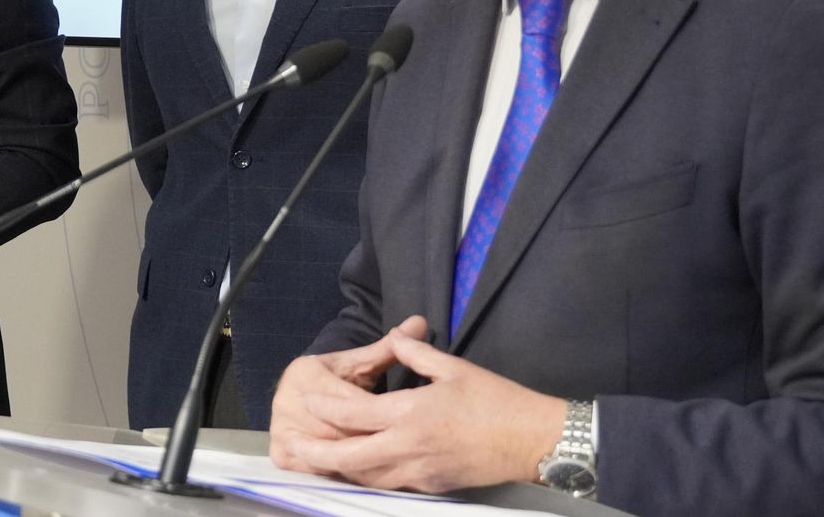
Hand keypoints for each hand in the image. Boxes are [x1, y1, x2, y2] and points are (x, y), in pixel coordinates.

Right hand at [270, 315, 426, 473]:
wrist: (304, 394)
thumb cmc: (339, 379)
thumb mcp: (361, 364)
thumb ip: (389, 348)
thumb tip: (420, 322)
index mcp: (305, 373)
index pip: (347, 401)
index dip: (376, 414)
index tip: (404, 423)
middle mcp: (285, 400)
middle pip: (335, 430)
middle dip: (366, 441)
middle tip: (399, 451)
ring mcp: (279, 428)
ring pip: (325, 452)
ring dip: (353, 462)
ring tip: (384, 465)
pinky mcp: (278, 452)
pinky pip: (310, 468)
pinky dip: (334, 473)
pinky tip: (358, 474)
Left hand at [278, 320, 564, 492]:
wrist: (530, 440)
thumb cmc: (496, 400)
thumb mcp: (454, 367)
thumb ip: (416, 353)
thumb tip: (396, 337)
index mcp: (411, 412)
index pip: (354, 413)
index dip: (326, 408)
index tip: (305, 402)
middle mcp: (408, 445)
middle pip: (350, 454)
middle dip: (318, 451)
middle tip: (292, 444)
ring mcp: (419, 471)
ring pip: (367, 475)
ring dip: (340, 468)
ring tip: (317, 459)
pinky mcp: (432, 485)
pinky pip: (390, 484)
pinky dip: (369, 478)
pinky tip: (359, 470)